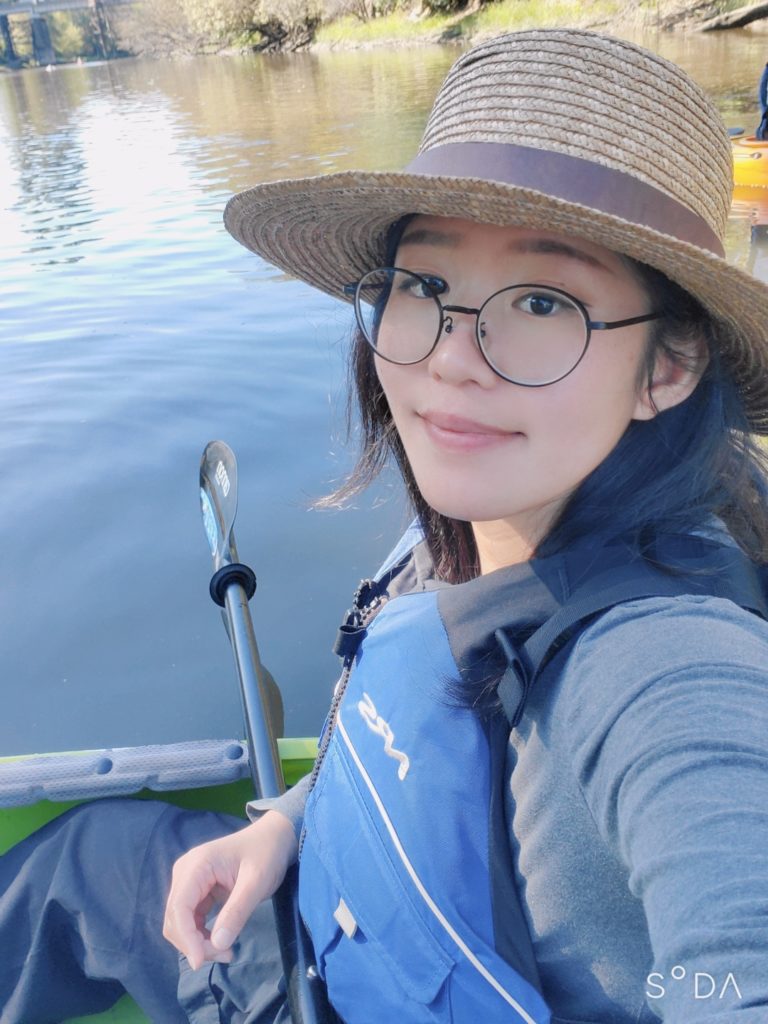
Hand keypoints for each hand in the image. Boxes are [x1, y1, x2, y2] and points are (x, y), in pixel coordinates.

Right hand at [163, 809, 297, 969]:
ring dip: (197, 943)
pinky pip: (190, 919)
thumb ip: (237, 912)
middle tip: (226, 955)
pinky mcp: (197, 891)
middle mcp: (185, 873)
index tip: (201, 962)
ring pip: (180, 923)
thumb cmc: (267, 854)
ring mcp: (189, 882)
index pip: (178, 908)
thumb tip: (217, 944)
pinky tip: (221, 943)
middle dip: (194, 944)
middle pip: (175, 918)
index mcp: (196, 865)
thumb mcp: (257, 882)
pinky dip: (201, 936)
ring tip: (227, 952)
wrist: (274, 838)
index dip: (186, 938)